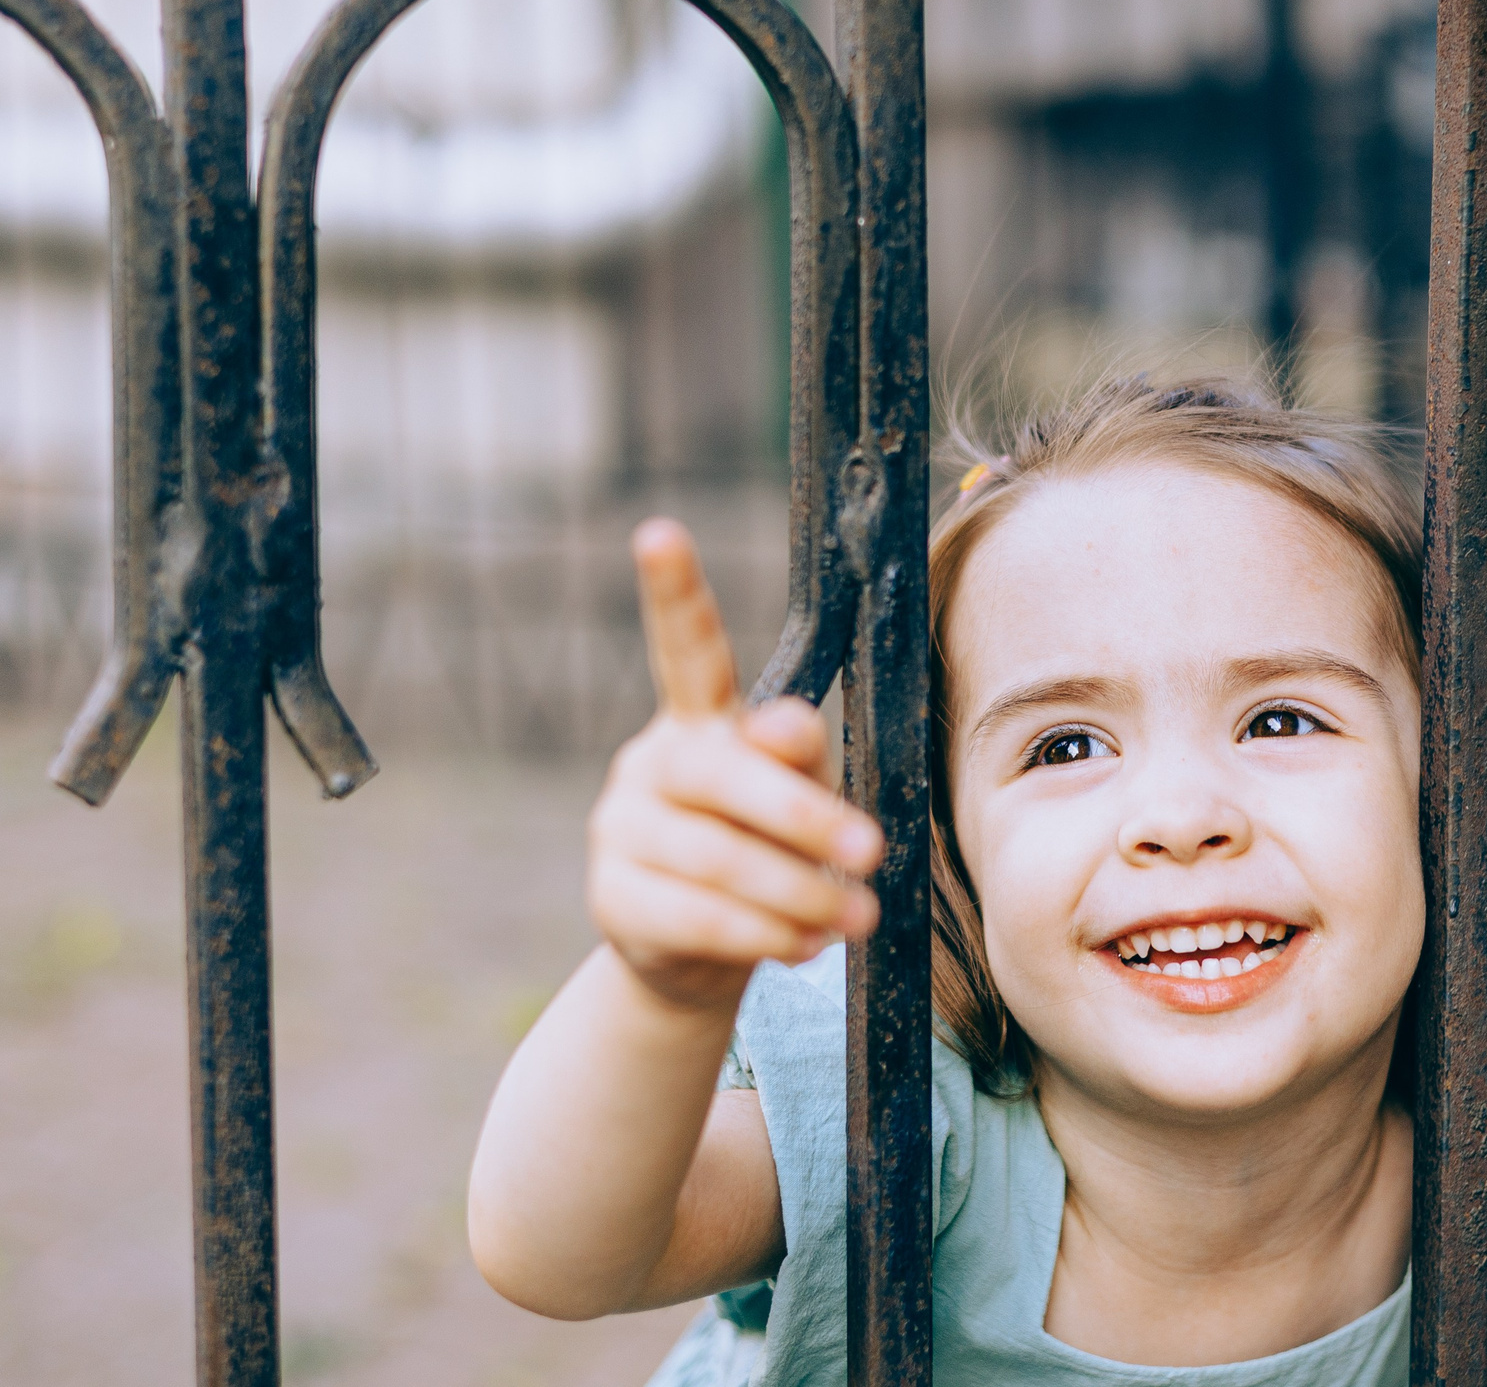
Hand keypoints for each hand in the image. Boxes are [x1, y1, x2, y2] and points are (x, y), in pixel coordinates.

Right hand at [586, 519, 884, 1014]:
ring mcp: (620, 829)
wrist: (694, 952)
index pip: (685, 647)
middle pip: (723, 775)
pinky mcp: (612, 899)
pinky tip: (808, 945)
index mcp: (697, 717)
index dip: (673, 591)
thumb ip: (796, 758)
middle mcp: (651, 761)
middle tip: (874, 851)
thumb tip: (788, 729)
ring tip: (860, 916)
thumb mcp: (794, 796)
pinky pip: (697, 917)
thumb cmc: (763, 848)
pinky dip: (764, 934)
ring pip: (720, 859)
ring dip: (802, 892)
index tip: (658, 533)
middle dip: (805, 815)